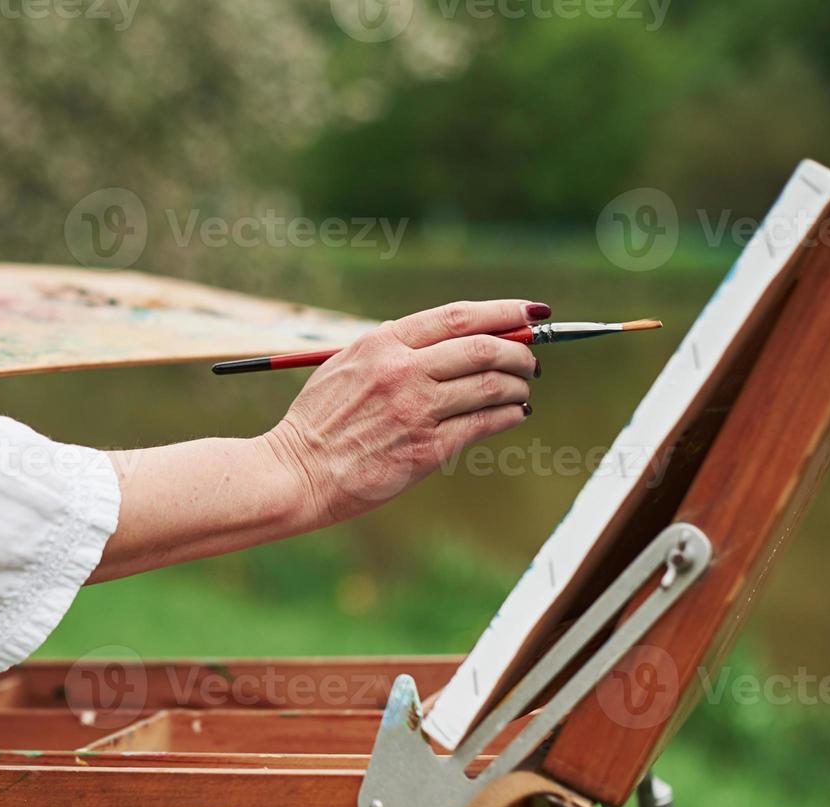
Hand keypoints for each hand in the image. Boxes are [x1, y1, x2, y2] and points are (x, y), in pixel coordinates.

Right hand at [264, 300, 543, 525]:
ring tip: (523, 389)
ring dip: (519, 386)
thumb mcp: (345, 366)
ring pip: (492, 386)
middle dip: (521, 351)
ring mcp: (416, 411)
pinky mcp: (426, 450)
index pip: (459, 317)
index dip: (505, 311)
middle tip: (531, 361)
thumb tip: (451, 338)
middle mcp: (403, 372)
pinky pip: (484, 425)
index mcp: (382, 344)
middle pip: (484, 349)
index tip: (532, 312)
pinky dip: (509, 416)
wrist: (296, 473)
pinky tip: (514, 414)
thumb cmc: (319, 422)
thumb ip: (391, 348)